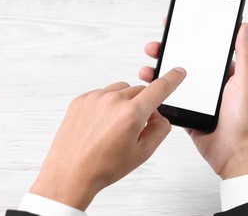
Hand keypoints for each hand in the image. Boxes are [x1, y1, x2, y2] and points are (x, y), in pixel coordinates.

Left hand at [30, 68, 185, 210]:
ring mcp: (95, 98)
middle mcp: (113, 100)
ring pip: (121, 90)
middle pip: (140, 91)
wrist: (69, 174)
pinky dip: (107, 104)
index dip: (172, 79)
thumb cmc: (103, 167)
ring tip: (115, 126)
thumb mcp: (142, 153)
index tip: (178, 72)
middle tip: (135, 127)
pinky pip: (103, 94)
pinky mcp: (81, 100)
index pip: (159, 89)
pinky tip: (101, 124)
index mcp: (131, 114)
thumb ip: (159, 130)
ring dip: (125, 102)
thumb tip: (160, 117)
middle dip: (143, 105)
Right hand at [139, 23, 247, 179]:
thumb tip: (244, 28)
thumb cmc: (244, 118)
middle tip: (153, 47)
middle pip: (182, 62)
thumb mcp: (246, 81)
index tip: (173, 25)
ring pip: (172, 80)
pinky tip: (148, 87)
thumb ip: (244, 54)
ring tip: (146, 68)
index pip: (201, 49)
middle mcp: (207, 84)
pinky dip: (158, 92)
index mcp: (221, 73)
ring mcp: (195, 99)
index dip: (187, 36)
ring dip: (157, 72)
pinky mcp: (186, 113)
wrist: (234, 152)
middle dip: (166, 52)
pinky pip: (169, 100)